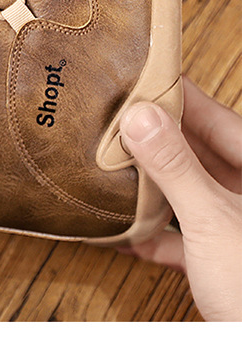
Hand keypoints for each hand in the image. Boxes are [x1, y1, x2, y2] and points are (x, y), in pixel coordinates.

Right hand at [119, 77, 241, 321]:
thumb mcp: (212, 221)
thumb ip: (175, 166)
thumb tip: (141, 116)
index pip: (216, 117)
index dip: (177, 95)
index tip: (139, 77)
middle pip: (198, 153)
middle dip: (155, 139)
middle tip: (115, 119)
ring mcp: (238, 230)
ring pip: (190, 194)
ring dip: (152, 187)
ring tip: (113, 166)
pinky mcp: (225, 265)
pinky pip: (184, 238)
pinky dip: (154, 235)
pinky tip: (124, 233)